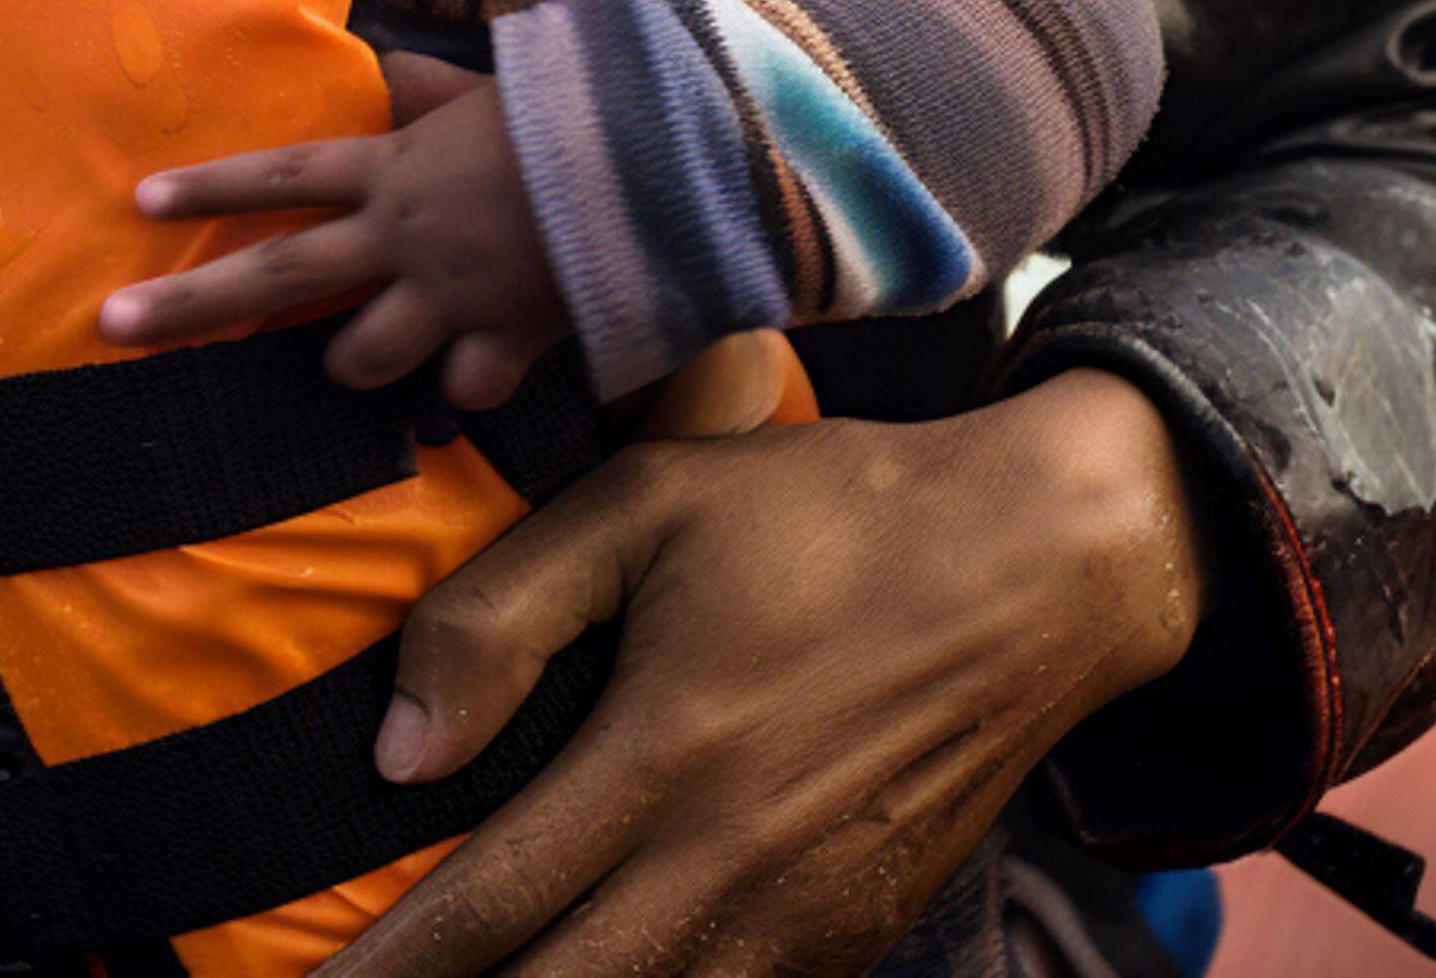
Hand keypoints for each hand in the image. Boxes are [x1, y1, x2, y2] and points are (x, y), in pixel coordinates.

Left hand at [99, 55, 567, 404]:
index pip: (282, 173)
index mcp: (394, 167)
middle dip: (188, 305)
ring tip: (352, 361)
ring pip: (360, 356)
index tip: (138, 201)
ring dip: (352, 362)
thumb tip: (386, 63)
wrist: (662, 167)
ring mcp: (448, 297)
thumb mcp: (487, 87)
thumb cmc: (575, 113)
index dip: (210, 187)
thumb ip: (426, 89)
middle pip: (276, 275)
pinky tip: (474, 381)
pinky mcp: (505, 342)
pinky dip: (467, 388)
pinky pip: (465, 390)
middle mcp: (402, 237)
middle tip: (112, 324)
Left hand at [319, 367, 1208, 977]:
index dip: (388, 971)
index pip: (486, 904)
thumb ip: (502, 615)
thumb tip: (400, 753)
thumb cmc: (828, 513)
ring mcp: (808, 916)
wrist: (1046, 564)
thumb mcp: (646, 504)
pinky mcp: (861, 932)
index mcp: (663, 758)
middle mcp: (733, 864)